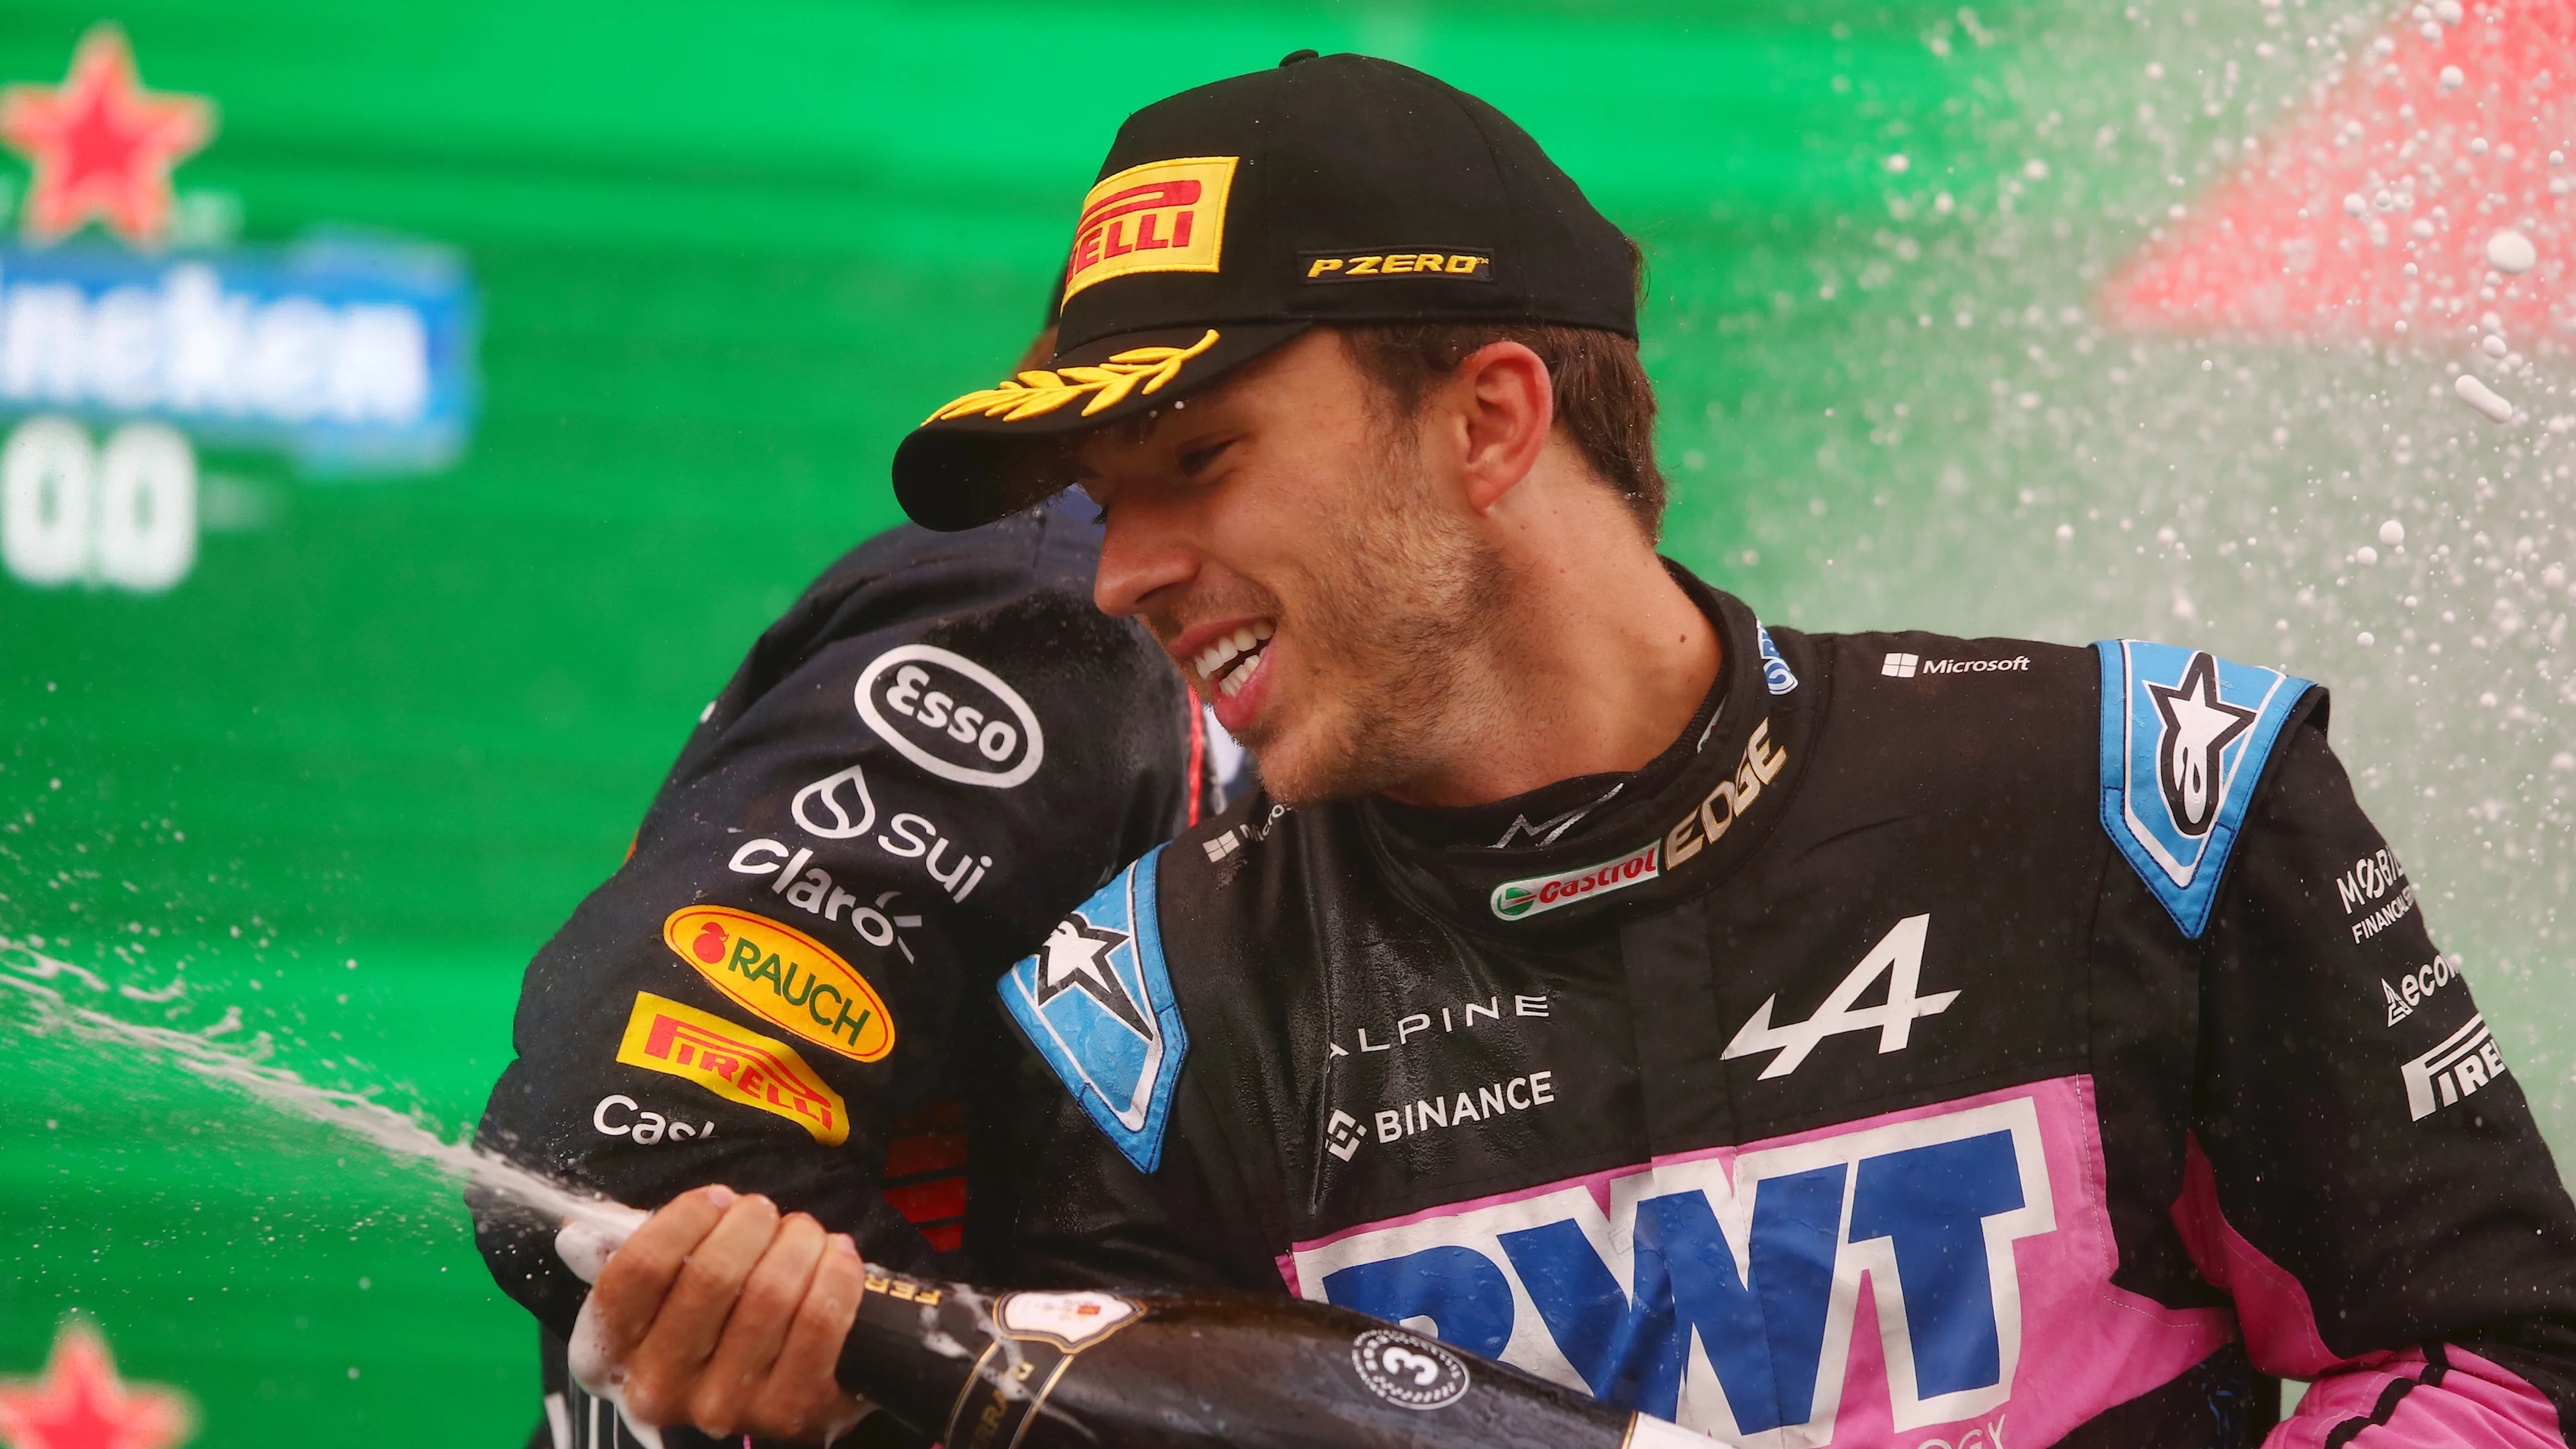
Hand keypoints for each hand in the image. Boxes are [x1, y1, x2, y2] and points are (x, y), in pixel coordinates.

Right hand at [585, 1184, 870, 1441]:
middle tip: (764, 1212)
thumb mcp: (653, 1307)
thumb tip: (579, 1236)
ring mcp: (725, 1407)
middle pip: (712, 1275)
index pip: (638, 1270)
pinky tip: (836, 1256)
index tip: (716, 1199)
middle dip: (751, 1222)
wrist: (764, 1404)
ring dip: (799, 1242)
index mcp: (609, 1356)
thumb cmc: (706, 1335)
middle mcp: (659, 1389)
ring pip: (771, 1292)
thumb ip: (628, 1264)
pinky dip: (836, 1273)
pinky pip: (820, 1319)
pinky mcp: (791, 1412)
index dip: (684, 1219)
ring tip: (803, 1232)